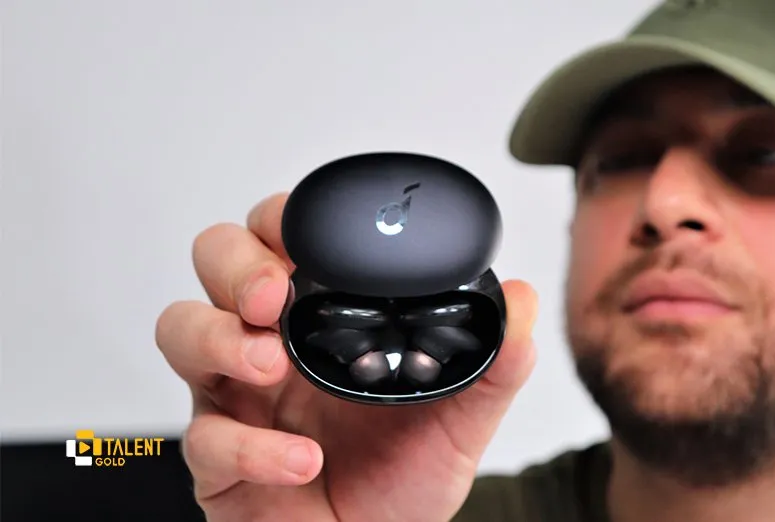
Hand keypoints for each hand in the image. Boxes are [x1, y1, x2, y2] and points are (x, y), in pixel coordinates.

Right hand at [155, 193, 537, 521]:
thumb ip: (494, 363)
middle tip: (275, 295)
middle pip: (215, 260)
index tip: (304, 233)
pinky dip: (252, 447)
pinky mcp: (219, 458)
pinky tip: (301, 461)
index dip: (280, 218)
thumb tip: (520, 299)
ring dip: (218, 336)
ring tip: (270, 364)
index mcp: (321, 319)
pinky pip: (205, 438)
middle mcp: (271, 343)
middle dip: (236, 263)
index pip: (280, 237)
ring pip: (180, 329)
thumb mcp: (460, 418)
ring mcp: (237, 395)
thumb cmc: (402, 478)